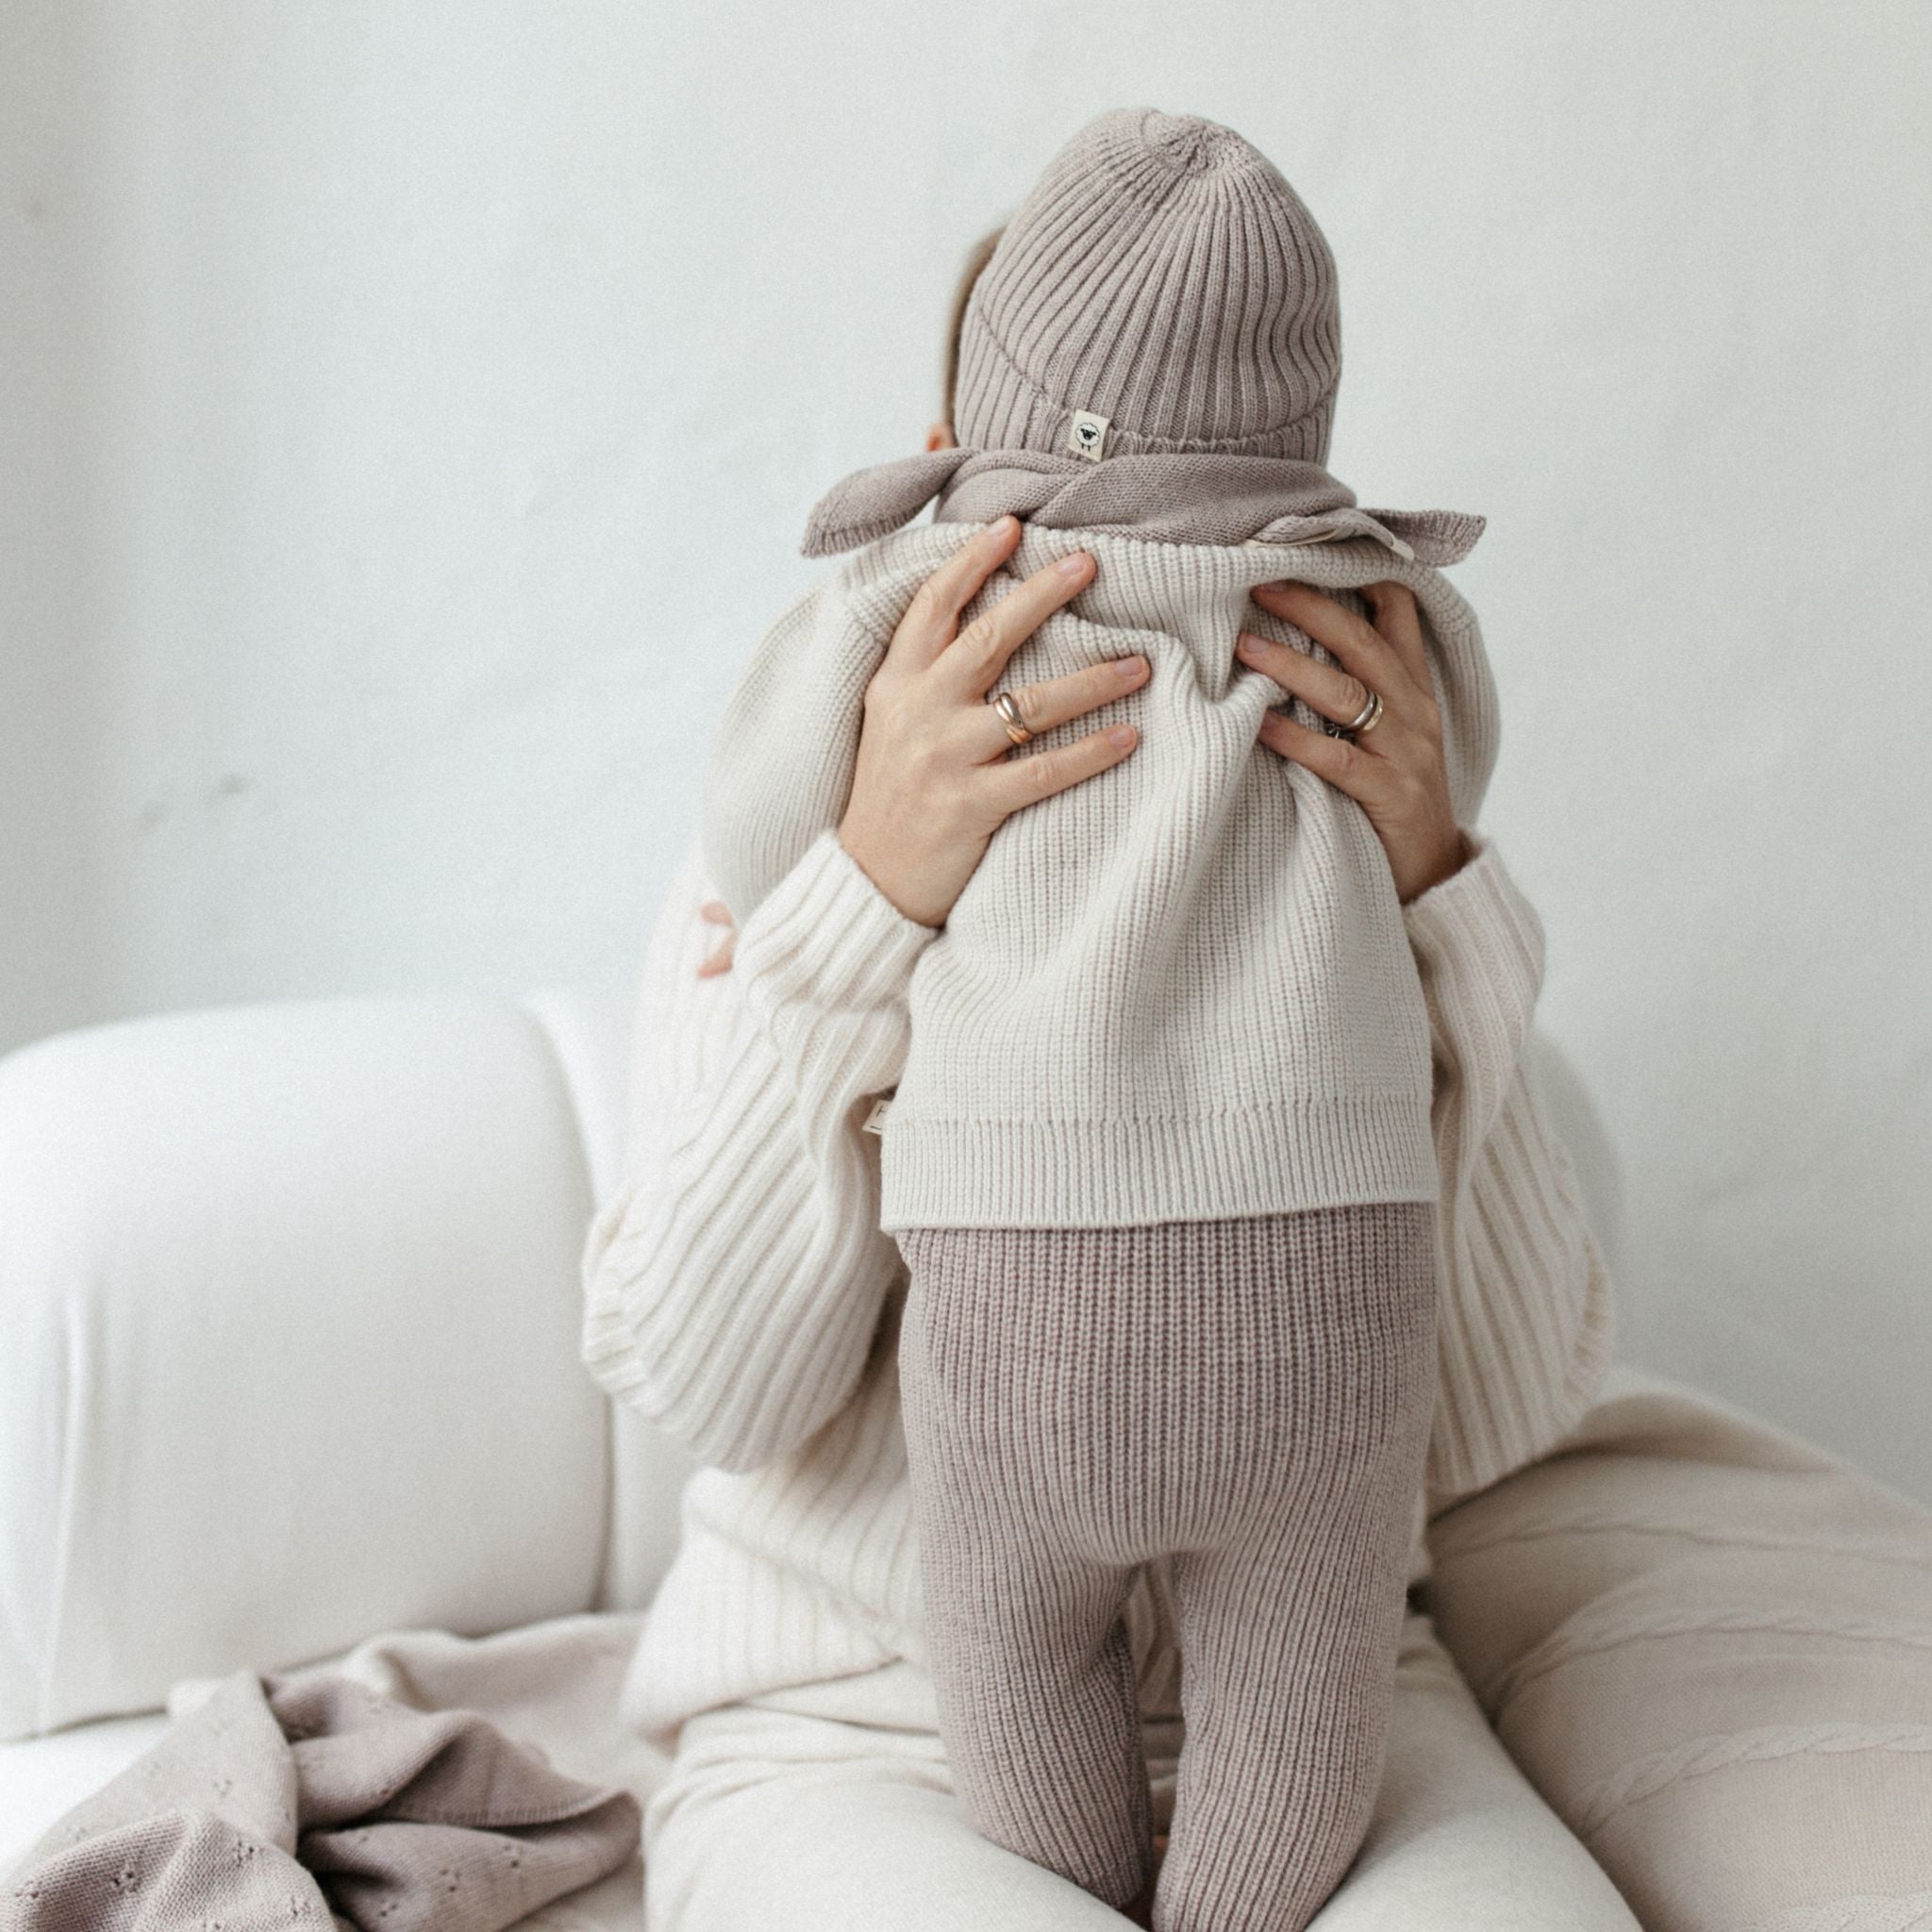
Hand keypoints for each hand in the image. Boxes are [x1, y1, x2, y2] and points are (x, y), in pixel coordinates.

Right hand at [696, 514, 1149, 971]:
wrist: (866, 881)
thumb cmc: (890, 796)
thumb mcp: (889, 722)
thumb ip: (925, 673)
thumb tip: (982, 620)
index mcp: (895, 683)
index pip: (932, 606)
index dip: (971, 560)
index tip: (1012, 526)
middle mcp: (918, 711)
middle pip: (987, 637)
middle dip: (1042, 595)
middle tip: (1091, 562)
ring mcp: (944, 759)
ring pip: (1030, 705)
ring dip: (1091, 679)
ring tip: (1140, 662)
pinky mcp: (970, 806)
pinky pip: (1043, 771)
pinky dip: (1091, 752)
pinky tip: (1130, 736)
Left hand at [1237, 578, 1471, 905]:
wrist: (1432, 874)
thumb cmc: (1391, 797)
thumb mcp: (1386, 731)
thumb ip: (1356, 685)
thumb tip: (1295, 637)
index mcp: (1413, 687)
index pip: (1396, 611)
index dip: (1358, 574)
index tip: (1308, 546)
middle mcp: (1414, 711)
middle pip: (1362, 641)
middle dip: (1310, 607)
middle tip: (1257, 583)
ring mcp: (1406, 752)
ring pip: (1348, 693)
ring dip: (1292, 666)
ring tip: (1245, 647)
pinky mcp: (1389, 795)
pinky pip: (1336, 758)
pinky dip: (1294, 737)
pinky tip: (1257, 723)